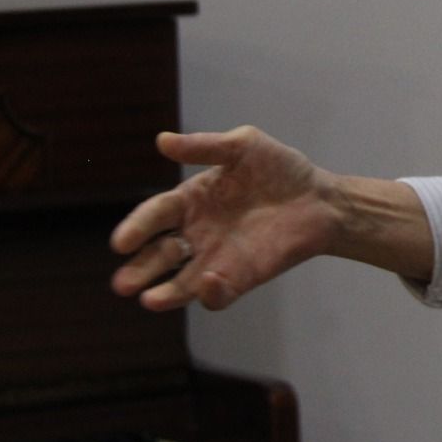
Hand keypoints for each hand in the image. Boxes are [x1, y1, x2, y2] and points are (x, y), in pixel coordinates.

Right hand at [109, 126, 327, 311]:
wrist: (320, 198)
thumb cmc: (279, 168)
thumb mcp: (243, 146)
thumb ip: (205, 147)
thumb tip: (162, 141)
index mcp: (191, 200)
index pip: (155, 215)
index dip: (137, 227)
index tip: (121, 242)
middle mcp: (196, 233)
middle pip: (160, 255)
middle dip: (140, 269)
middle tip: (122, 284)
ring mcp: (217, 258)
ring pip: (181, 282)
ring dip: (164, 293)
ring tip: (149, 300)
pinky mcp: (240, 277)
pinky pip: (218, 293)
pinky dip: (210, 293)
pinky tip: (207, 283)